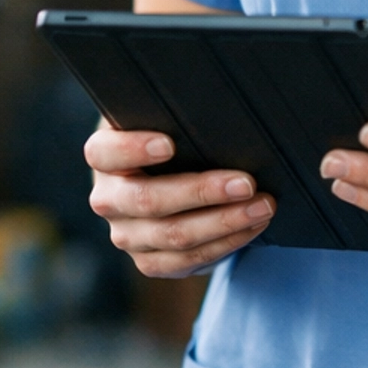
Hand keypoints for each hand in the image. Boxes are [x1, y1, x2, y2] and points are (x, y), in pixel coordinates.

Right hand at [85, 125, 274, 278]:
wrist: (163, 180)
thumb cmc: (169, 139)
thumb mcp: (161, 120)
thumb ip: (173, 114)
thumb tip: (218, 105)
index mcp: (104, 158)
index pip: (105, 153)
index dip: (133, 149)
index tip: (170, 144)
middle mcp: (108, 199)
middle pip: (148, 201)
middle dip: (202, 192)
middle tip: (246, 183)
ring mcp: (127, 235)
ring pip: (173, 236)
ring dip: (224, 222)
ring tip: (263, 206)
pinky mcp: (149, 261)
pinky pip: (187, 260)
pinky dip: (225, 244)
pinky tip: (252, 227)